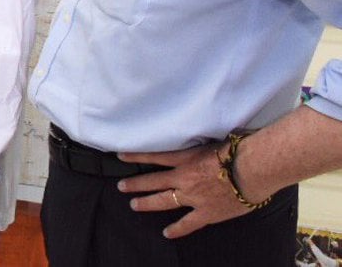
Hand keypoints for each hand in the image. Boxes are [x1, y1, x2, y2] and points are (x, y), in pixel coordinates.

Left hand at [117, 142, 253, 238]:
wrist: (254, 168)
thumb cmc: (240, 149)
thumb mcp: (214, 141)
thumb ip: (202, 145)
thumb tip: (202, 142)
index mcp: (186, 158)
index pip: (155, 156)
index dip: (136, 157)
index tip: (121, 156)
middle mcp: (184, 178)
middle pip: (153, 181)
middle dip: (135, 184)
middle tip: (121, 186)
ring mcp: (193, 197)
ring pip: (163, 201)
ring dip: (147, 203)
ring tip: (133, 205)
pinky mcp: (206, 213)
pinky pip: (188, 224)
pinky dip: (177, 229)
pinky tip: (166, 233)